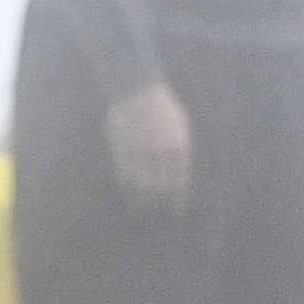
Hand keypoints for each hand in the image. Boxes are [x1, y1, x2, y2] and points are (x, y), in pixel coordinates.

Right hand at [103, 81, 193, 210]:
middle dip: (159, 200)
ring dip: (141, 197)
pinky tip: (127, 189)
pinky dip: (126, 182)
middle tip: (157, 212)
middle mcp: (160, 151)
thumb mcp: (178, 124)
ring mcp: (141, 150)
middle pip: (161, 183)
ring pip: (141, 181)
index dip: (178, 195)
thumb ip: (178, 146)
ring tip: (140, 208)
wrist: (137, 90)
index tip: (176, 209)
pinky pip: (125, 171)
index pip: (180, 178)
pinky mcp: (123, 147)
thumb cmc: (160, 104)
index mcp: (178, 145)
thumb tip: (177, 165)